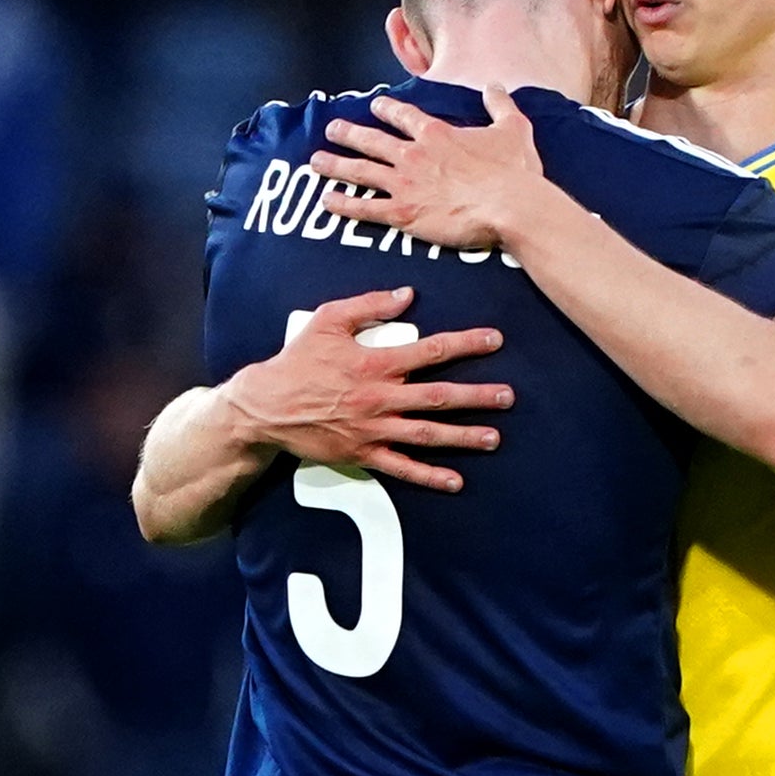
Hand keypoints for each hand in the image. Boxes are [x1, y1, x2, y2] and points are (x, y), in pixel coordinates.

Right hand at [226, 288, 511, 493]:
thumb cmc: (298, 360)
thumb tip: (406, 294)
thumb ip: (369, 305)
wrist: (266, 405)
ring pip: (428, 434)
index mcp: (376, 363)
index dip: (466, 344)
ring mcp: (374, 429)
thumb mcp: (328, 321)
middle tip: (508, 396)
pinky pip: (402, 468)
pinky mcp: (363, 454)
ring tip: (494, 438)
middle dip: (477, 397)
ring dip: (464, 437)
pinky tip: (456, 481)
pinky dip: (429, 476)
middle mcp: (380, 398)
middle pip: (439, 396)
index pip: (430, 351)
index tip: (495, 340)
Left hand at [314, 85, 550, 250]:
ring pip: (360, 170)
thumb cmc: (513, 172)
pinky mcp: (403, 213)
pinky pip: (365, 208)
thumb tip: (496, 87)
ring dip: (336, 164)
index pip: (403, 116)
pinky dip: (344, 205)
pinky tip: (327, 200)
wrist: (509, 207)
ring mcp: (404, 183)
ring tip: (317, 161)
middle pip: (371, 140)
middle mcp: (413, 154)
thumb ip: (500, 106)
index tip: (375, 104)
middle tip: (332, 130)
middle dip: (348, 134)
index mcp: (436, 134)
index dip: (387, 108)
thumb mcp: (513, 130)